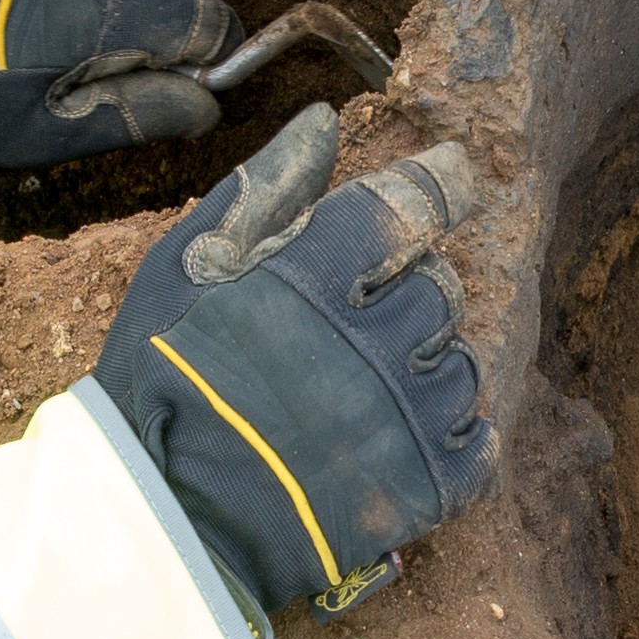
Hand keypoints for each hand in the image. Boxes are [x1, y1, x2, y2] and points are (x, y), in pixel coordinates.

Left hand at [0, 0, 236, 167]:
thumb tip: (207, 105)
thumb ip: (139, 114)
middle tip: (124, 67)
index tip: (190, 80)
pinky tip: (64, 0)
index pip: (208, 21)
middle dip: (174, 28)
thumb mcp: (50, 131)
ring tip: (86, 34)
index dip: (211, 55)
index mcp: (112, 12)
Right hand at [93, 106, 496, 621]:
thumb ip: (264, 191)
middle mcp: (373, 343)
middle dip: (412, 289)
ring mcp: (403, 419)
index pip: (411, 206)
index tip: (457, 172)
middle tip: (364, 314)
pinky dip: (456, 430)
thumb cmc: (159, 378)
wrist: (160, 515)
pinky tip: (407, 429)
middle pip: (441, 287)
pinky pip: (480, 442)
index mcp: (315, 278)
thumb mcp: (187, 266)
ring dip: (430, 361)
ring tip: (370, 383)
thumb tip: (326, 123)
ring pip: (464, 362)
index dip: (443, 182)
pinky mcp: (423, 488)